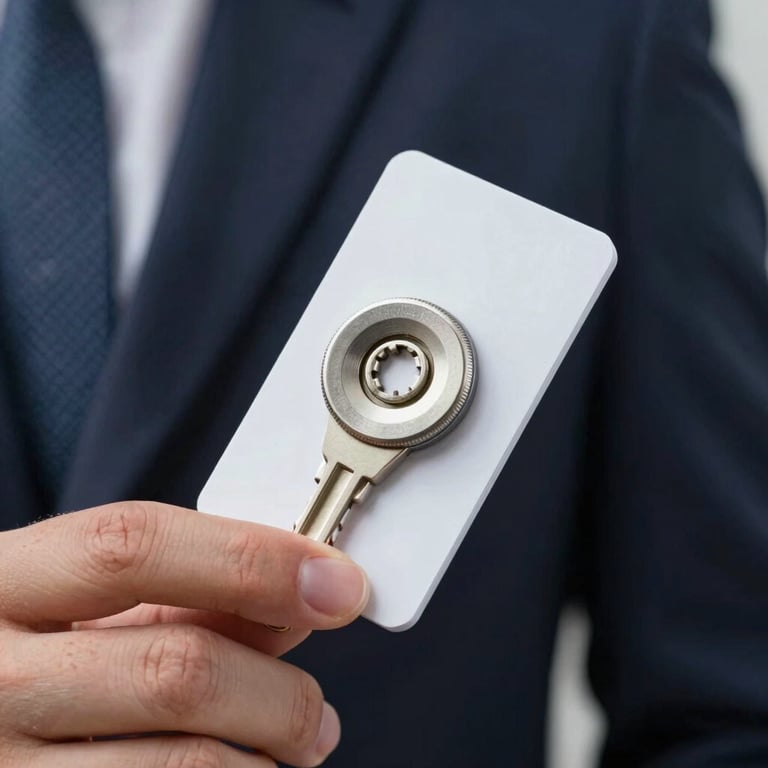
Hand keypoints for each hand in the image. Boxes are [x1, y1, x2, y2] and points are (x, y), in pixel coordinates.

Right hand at [0, 501, 368, 766]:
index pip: (134, 546)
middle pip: (174, 670)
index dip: (252, 559)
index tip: (336, 584)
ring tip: (295, 750)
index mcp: (5, 582)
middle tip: (320, 714)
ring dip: (265, 759)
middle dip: (279, 693)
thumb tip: (300, 595)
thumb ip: (185, 593)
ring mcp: (0, 767)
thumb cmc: (25, 654)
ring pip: (181, 764)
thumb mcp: (83, 605)